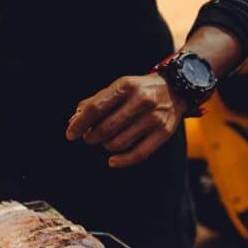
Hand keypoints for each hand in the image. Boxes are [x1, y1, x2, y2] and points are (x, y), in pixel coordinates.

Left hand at [65, 73, 185, 168]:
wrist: (176, 88)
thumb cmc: (138, 90)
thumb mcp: (117, 88)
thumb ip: (93, 103)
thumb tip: (73, 122)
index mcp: (125, 86)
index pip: (95, 108)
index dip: (79, 124)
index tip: (70, 134)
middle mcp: (141, 100)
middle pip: (105, 128)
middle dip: (91, 137)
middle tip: (90, 137)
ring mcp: (154, 117)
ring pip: (118, 143)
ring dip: (106, 145)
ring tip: (106, 140)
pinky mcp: (164, 132)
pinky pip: (139, 154)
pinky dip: (121, 161)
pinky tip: (112, 161)